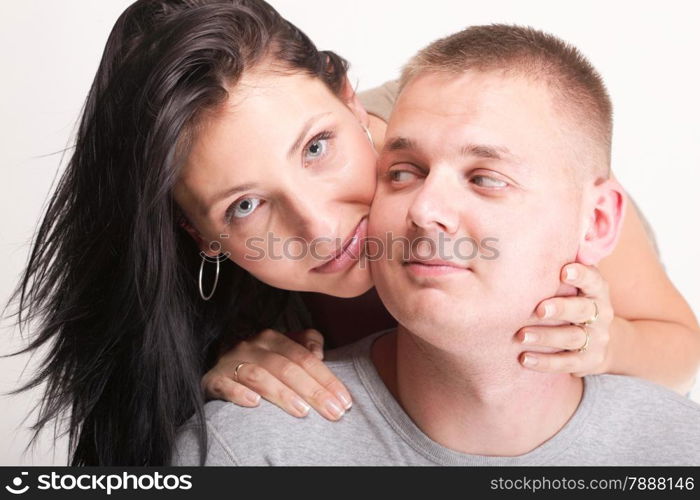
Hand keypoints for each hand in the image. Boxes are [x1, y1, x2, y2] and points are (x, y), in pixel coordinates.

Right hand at [201, 328, 351, 420]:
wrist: (218, 371)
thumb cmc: (260, 363)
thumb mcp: (284, 349)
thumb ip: (306, 344)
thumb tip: (319, 353)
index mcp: (273, 338)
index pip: (305, 358)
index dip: (327, 379)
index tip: (344, 400)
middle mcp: (252, 347)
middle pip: (287, 367)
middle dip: (313, 391)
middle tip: (333, 412)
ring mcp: (231, 362)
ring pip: (259, 376)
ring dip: (282, 394)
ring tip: (303, 411)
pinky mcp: (213, 379)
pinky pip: (225, 385)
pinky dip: (239, 394)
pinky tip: (255, 404)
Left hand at [518, 263, 613, 376]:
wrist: (601, 341)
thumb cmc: (574, 302)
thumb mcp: (575, 286)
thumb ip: (559, 267)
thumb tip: (530, 241)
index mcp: (597, 291)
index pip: (594, 280)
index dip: (581, 275)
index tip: (564, 271)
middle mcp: (600, 314)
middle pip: (583, 310)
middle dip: (561, 309)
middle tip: (539, 309)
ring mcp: (596, 339)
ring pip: (572, 338)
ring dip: (546, 337)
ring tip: (521, 336)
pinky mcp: (588, 361)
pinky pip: (566, 363)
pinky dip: (545, 363)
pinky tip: (524, 359)